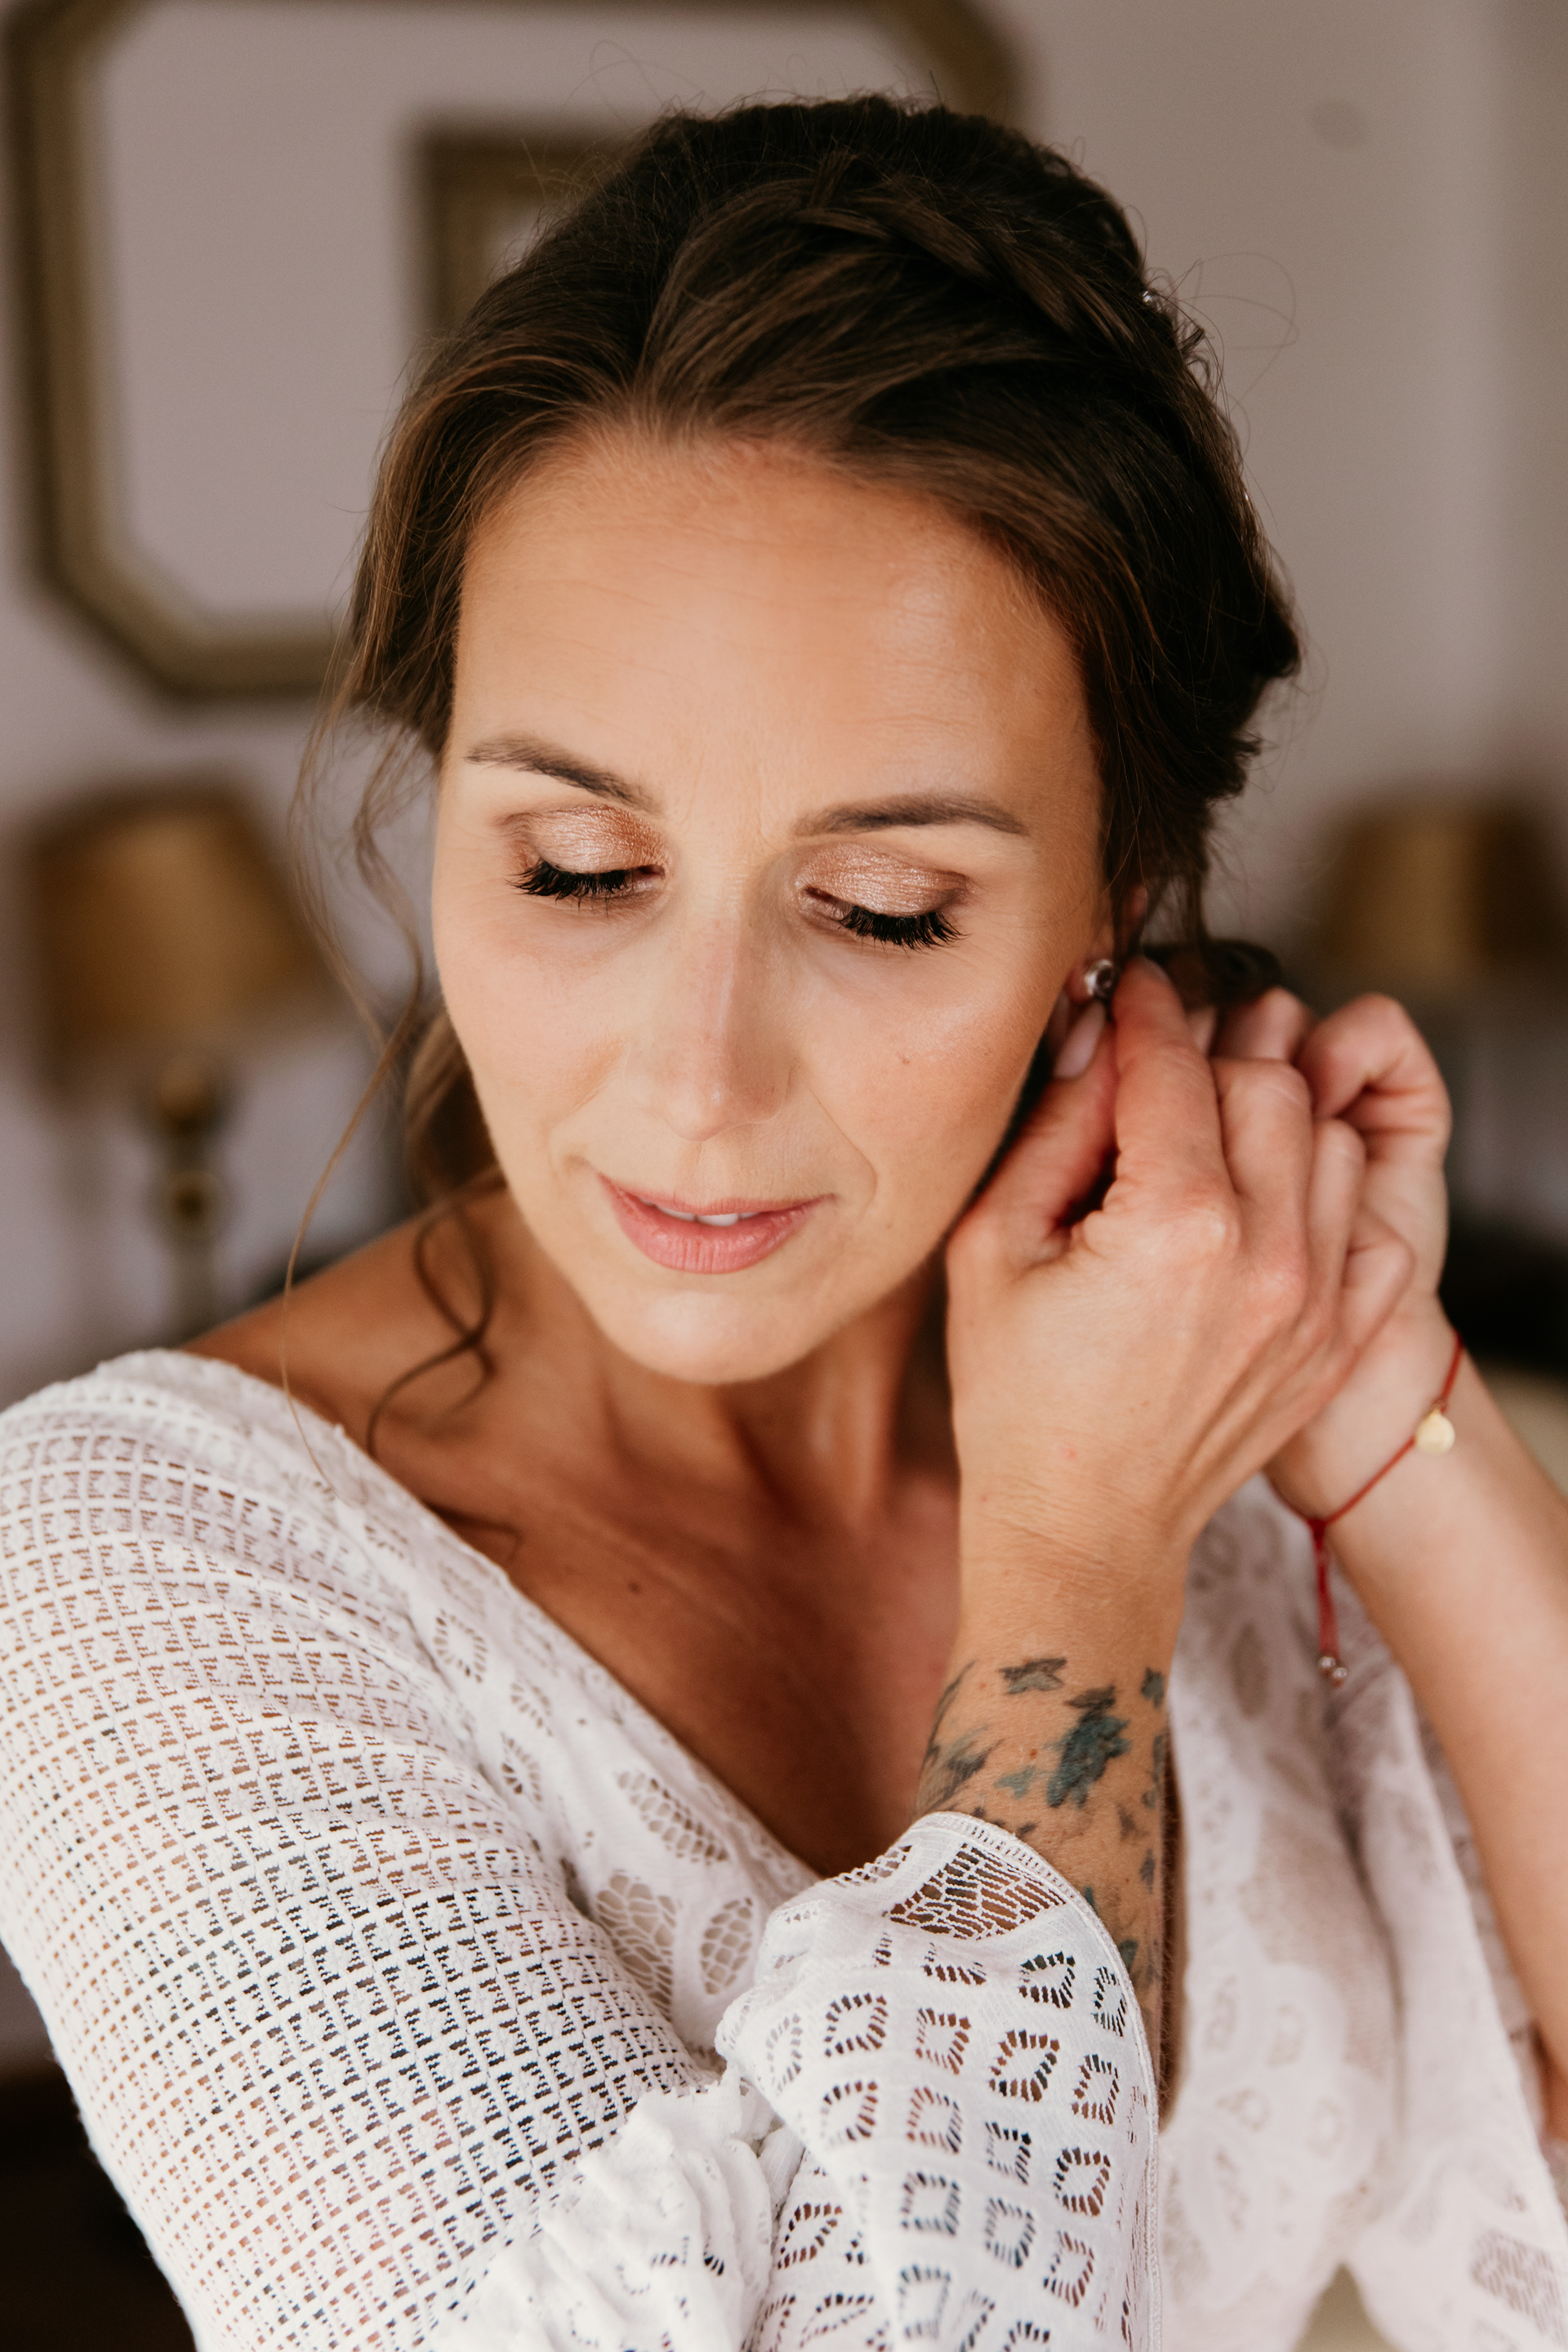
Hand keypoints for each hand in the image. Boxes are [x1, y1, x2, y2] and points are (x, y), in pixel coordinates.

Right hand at [943, 961, 1413, 1593]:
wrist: (1083, 1529)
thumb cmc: (1017, 1397)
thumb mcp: (993, 1248)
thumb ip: (1054, 1128)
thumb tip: (1095, 1035)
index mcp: (1176, 1225)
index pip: (1175, 1066)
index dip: (1144, 1011)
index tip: (1127, 988)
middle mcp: (1267, 1254)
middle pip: (1270, 1085)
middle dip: (1210, 1061)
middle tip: (1154, 1072)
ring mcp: (1316, 1299)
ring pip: (1327, 1142)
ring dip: (1270, 1120)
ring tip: (1201, 1139)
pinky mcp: (1336, 1335)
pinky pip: (1360, 1220)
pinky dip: (1317, 1192)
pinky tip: (1254, 1205)